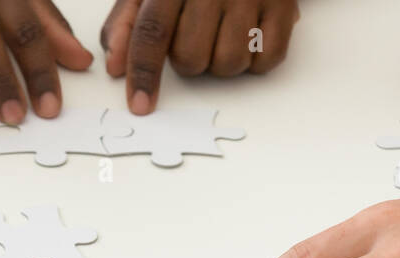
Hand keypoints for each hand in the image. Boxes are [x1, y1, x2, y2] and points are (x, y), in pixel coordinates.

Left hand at [100, 0, 297, 114]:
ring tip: (224, 32)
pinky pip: (265, 61)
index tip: (140, 106)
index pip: (152, 30)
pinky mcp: (284, 7)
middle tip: (197, 34)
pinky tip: (249, 34)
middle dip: (189, 61)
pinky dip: (255, 60)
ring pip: (228, 65)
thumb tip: (115, 67)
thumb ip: (126, 24)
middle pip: (191, 59)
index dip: (144, 71)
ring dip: (222, 62)